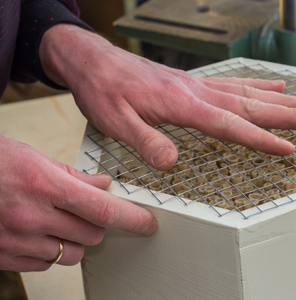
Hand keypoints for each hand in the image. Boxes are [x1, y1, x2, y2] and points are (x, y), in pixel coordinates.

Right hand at [0, 135, 156, 271]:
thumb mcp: (36, 158)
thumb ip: (75, 176)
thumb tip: (105, 186)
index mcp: (45, 185)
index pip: (103, 209)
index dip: (131, 219)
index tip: (147, 224)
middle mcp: (32, 216)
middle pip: (92, 235)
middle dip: (98, 226)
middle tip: (89, 212)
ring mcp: (16, 239)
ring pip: (71, 254)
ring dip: (74, 240)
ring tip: (57, 220)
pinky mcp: (4, 256)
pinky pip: (45, 264)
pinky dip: (50, 251)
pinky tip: (39, 232)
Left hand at [40, 25, 295, 170]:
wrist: (94, 61)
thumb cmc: (104, 91)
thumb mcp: (115, 122)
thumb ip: (146, 141)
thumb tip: (171, 163)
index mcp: (183, 104)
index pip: (231, 124)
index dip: (261, 139)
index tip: (289, 148)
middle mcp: (198, 91)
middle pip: (253, 104)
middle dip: (289, 114)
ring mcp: (199, 85)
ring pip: (250, 92)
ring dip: (282, 99)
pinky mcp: (195, 82)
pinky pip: (234, 82)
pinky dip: (258, 84)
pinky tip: (274, 86)